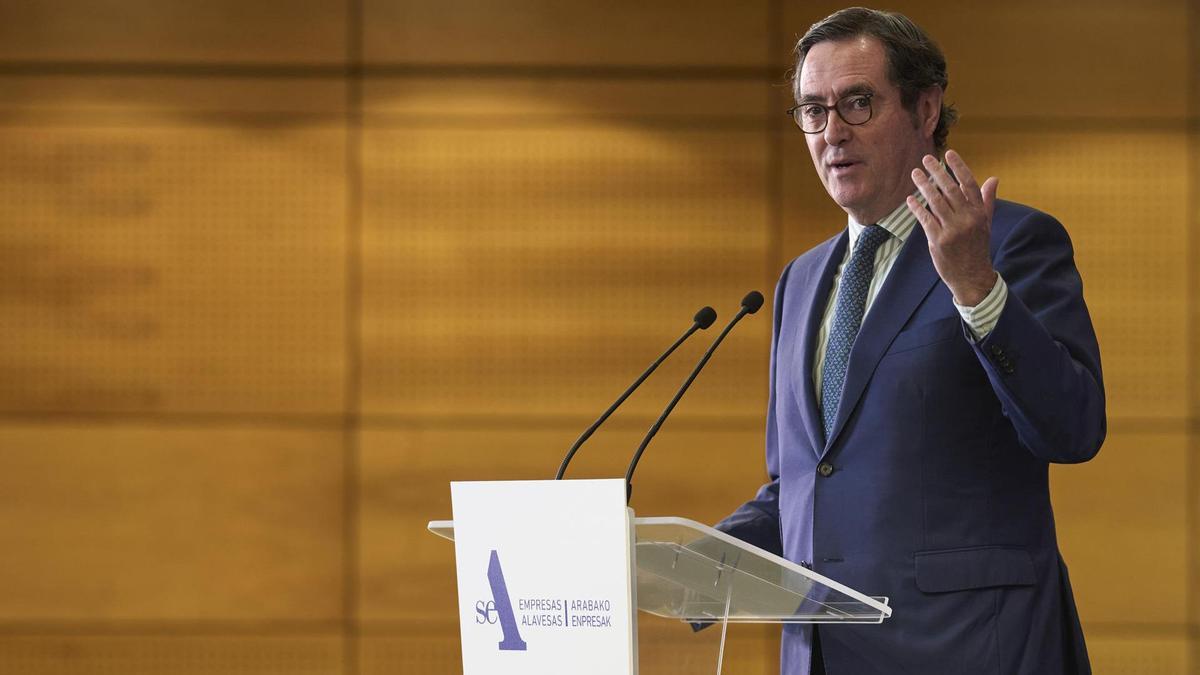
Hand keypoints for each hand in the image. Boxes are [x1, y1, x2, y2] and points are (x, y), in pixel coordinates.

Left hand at [906, 150, 998, 305]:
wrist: (972, 276)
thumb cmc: (977, 247)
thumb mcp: (986, 223)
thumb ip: (986, 200)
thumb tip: (993, 178)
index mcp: (979, 213)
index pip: (968, 183)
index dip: (958, 167)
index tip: (948, 153)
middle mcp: (967, 219)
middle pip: (950, 189)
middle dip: (937, 172)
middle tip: (926, 158)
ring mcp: (953, 230)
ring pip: (935, 201)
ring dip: (923, 185)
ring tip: (915, 173)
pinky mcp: (939, 241)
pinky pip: (925, 219)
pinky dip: (917, 208)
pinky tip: (910, 199)